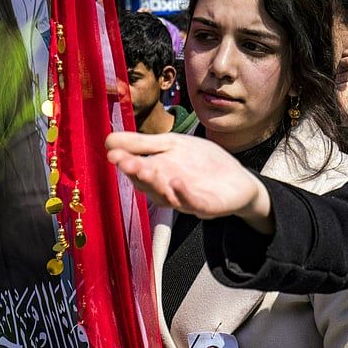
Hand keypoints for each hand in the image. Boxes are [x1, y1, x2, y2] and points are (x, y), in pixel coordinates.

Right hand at [106, 131, 274, 232]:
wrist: (238, 180)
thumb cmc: (202, 163)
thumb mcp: (173, 145)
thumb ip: (144, 144)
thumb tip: (108, 140)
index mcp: (158, 174)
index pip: (137, 169)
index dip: (125, 162)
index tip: (113, 153)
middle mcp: (168, 190)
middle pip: (148, 184)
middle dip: (136, 172)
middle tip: (124, 162)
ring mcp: (187, 200)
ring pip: (166, 196)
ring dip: (155, 183)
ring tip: (145, 167)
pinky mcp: (208, 207)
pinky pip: (193, 203)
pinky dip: (183, 194)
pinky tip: (175, 181)